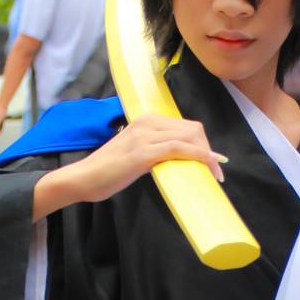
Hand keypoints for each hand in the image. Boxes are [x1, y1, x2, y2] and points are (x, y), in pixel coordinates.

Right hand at [62, 115, 226, 203]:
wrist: (84, 178)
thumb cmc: (108, 171)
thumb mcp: (136, 154)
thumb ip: (154, 151)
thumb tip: (176, 160)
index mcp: (146, 120)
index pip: (185, 126)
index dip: (203, 143)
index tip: (211, 161)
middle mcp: (147, 122)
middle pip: (192, 129)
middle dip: (208, 149)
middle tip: (215, 171)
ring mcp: (145, 136)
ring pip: (189, 137)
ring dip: (207, 155)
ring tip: (214, 174)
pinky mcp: (143, 152)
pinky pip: (178, 149)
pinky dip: (198, 156)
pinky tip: (208, 165)